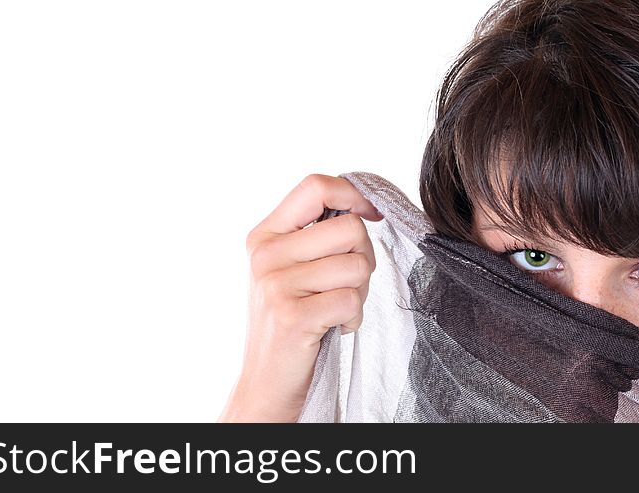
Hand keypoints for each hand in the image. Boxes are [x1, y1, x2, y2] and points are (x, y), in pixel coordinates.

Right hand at [218, 174, 382, 421]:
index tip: (373, 215)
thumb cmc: (292, 321)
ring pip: (358, 265)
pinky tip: (333, 328)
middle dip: (364, 259)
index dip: (354, 194)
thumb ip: (316, 235)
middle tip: (345, 286)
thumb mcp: (291, 269)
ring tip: (335, 309)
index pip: (315, 187)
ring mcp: (276, 284)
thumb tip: (364, 205)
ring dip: (359, 293)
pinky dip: (353, 318)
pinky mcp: (292, 316)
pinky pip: (352, 300)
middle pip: (350, 228)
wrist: (267, 383)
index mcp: (265, 235)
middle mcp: (266, 254)